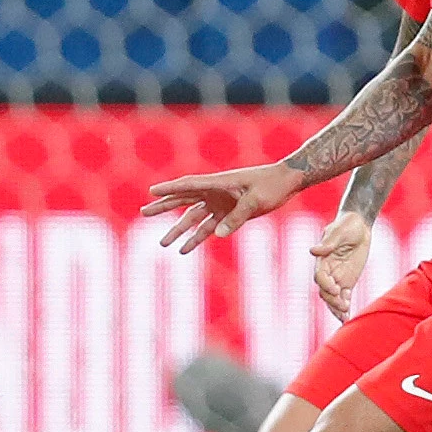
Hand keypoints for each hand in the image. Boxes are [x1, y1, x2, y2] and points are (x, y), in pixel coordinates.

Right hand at [141, 163, 302, 253]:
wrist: (287, 182)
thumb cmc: (272, 185)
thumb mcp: (256, 200)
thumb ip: (237, 217)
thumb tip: (218, 235)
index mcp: (218, 183)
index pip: (188, 186)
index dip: (169, 189)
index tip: (151, 192)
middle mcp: (214, 192)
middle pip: (183, 200)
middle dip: (164, 207)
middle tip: (144, 213)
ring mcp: (220, 203)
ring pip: (193, 218)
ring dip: (178, 230)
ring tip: (162, 243)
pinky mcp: (228, 213)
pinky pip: (208, 227)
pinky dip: (197, 238)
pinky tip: (184, 249)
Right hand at [309, 211, 372, 320]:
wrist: (358, 225)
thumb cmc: (347, 225)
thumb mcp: (339, 231)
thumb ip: (328, 242)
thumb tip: (314, 251)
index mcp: (322, 260)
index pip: (319, 276)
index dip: (325, 284)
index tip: (336, 289)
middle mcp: (327, 271)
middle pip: (324, 290)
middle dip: (332, 300)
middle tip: (343, 305)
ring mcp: (337, 277)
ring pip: (333, 297)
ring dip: (337, 307)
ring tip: (344, 316)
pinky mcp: (347, 281)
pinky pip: (344, 296)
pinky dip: (345, 306)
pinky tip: (347, 316)